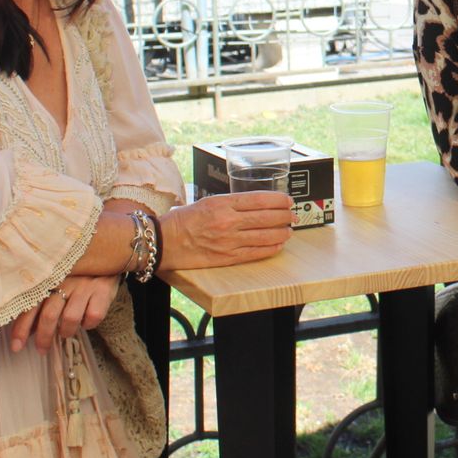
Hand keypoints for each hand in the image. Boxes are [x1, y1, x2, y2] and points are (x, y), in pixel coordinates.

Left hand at [9, 274, 121, 353]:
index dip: (21, 329)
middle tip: (42, 349)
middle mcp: (65, 281)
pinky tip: (86, 321)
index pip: (30, 307)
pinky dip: (88, 324)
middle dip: (44, 337)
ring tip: (67, 332)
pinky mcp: (103, 290)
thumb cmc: (77, 276)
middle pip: (49, 315)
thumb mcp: (57, 284)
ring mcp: (84, 285)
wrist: (109, 254)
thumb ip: (42, 304)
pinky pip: (93, 316)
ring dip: (66, 331)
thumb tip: (26, 331)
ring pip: (70, 318)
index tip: (17, 346)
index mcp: (49, 280)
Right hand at [161, 191, 294, 269]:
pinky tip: (278, 245)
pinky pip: (255, 253)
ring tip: (288, 231)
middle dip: (284, 216)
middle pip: (266, 217)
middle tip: (293, 216)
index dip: (278, 200)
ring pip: (265, 236)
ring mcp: (228, 241)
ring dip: (281, 233)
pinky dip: (270, 248)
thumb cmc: (184, 220)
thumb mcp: (208, 201)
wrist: (164, 241)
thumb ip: (231, 203)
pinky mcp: (226, 258)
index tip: (288, 201)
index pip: (259, 199)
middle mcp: (227, 221)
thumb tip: (257, 204)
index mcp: (223, 203)